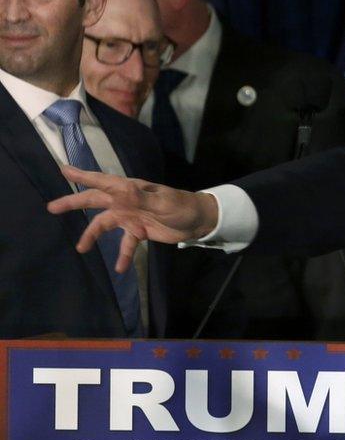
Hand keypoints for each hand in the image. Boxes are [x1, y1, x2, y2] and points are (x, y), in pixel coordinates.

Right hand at [46, 165, 218, 271]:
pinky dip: (122, 255)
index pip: (102, 181)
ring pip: (104, 224)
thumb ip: (140, 198)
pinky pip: (125, 244)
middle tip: (51, 208)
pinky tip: (119, 269)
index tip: (63, 170)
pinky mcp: (138, 231)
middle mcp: (126, 201)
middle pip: (94, 201)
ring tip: (81, 248)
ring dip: (92, 235)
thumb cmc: (182, 206)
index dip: (83, 175)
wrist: (199, 221)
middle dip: (73, 203)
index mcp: (130, 189)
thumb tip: (119, 190)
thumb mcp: (163, 202)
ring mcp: (130, 216)